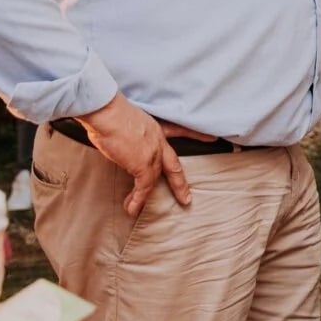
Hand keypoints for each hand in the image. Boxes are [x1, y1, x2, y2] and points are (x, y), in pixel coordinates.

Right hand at [75, 94, 210, 215]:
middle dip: (180, 183)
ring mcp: (153, 153)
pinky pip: (143, 187)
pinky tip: (132, 208)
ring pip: (154, 179)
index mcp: (156, 128)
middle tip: (186, 197)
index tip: (212, 139)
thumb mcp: (127, 119)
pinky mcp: (143, 165)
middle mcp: (158, 141)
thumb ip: (130, 133)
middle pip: (174, 165)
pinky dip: (137, 199)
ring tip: (137, 208)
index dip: (196, 136)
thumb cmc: (110, 112)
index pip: (180, 131)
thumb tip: (120, 140)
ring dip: (144, 196)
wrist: (108, 113)